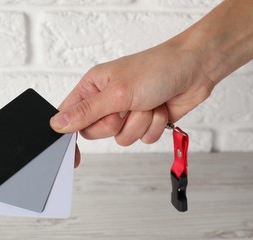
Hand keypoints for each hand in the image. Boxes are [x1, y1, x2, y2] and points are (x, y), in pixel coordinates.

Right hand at [51, 39, 214, 166]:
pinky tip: (160, 109)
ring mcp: (127, 113)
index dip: (67, 136)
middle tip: (126, 107)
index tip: (70, 157)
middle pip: (96, 132)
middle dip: (115, 124)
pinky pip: (142, 139)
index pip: (70, 116)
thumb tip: (57, 123)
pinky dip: (153, 127)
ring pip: (121, 139)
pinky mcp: (144, 122)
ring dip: (139, 124)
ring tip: (148, 104)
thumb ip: (86, 111)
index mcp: (93, 87)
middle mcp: (107, 101)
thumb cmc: (156, 68)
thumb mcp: (116, 92)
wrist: (195, 70)